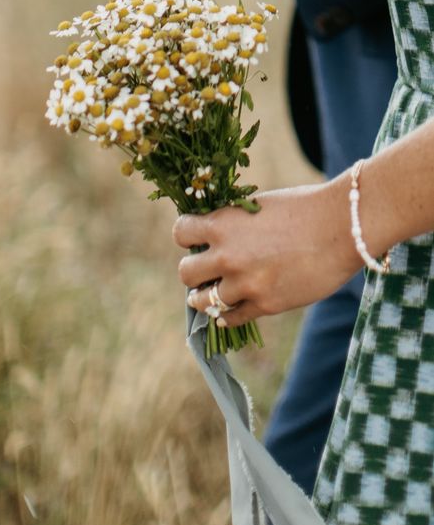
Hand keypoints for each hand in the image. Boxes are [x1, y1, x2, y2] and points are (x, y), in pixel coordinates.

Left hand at [173, 177, 361, 326]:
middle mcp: (228, 255)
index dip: (187, 236)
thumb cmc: (303, 208)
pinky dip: (227, 315)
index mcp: (223, 224)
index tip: (196, 239)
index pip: (180, 233)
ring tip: (210, 294)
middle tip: (205, 270)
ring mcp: (245, 283)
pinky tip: (229, 309)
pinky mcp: (265, 304)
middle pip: (185, 273)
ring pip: (202, 301)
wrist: (343, 226)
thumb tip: (210, 237)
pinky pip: (230, 318)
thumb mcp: (257, 206)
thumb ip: (231, 223)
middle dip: (193, 271)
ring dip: (205, 297)